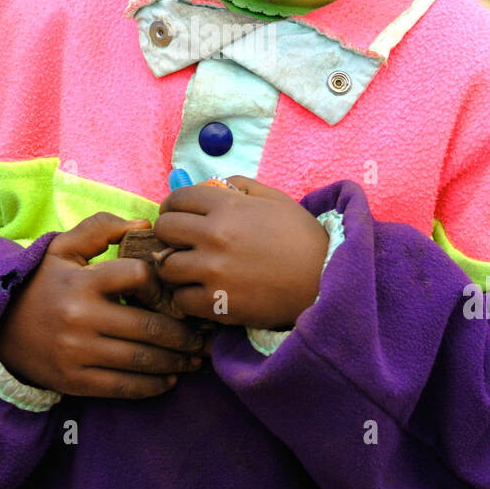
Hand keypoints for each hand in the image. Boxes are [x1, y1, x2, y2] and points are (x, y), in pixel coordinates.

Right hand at [0, 213, 211, 399]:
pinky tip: (169, 379)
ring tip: (195, 359)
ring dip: (176, 362)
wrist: (0, 331)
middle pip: (148, 327)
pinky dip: (152, 386)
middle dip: (184, 335)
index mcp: (82, 281)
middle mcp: (80, 318)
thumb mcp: (61, 248)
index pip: (137, 277)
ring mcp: (77, 352)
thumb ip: (100, 228)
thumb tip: (145, 224)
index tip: (176, 292)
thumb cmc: (42, 284)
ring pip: (141, 361)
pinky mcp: (75, 381)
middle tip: (205, 338)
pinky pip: (123, 387)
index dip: (163, 284)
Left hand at [153, 177, 328, 329]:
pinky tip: (202, 294)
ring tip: (189, 271)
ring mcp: (213, 271)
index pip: (178, 198)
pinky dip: (187, 297)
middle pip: (164, 229)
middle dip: (168, 235)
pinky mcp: (217, 304)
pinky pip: (180, 299)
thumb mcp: (276, 200)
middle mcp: (215, 235)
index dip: (173, 206)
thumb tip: (213, 185)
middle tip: (179, 243)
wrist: (325, 281)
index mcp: (227, 206)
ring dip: (174, 268)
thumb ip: (242, 186)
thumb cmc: (303, 238)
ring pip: (166, 266)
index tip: (176, 216)